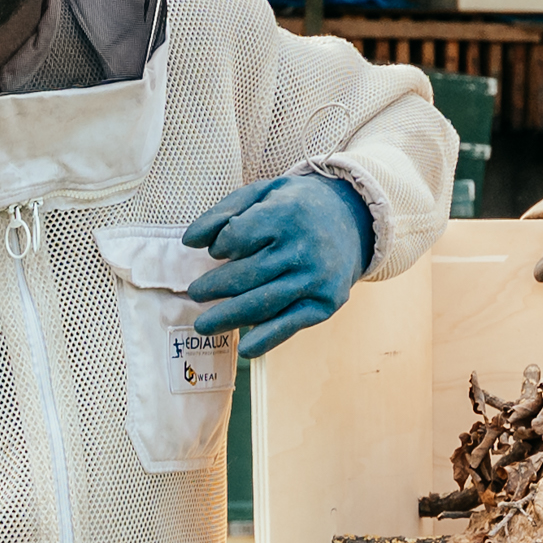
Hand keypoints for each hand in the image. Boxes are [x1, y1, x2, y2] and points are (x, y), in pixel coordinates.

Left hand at [182, 174, 373, 357]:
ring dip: (228, 317)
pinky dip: (267, 339)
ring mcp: (317, 278)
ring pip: (263, 303)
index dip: (220, 247)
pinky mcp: (326, 303)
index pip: (237, 237)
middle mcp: (304, 248)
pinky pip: (291, 324)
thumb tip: (189, 242)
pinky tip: (245, 349)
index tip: (218, 250)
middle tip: (195, 293)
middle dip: (214, 286)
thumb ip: (224, 212)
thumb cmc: (296, 207)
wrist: (353, 221)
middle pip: (246, 274)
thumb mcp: (263, 193)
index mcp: (287, 214)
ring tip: (203, 325)